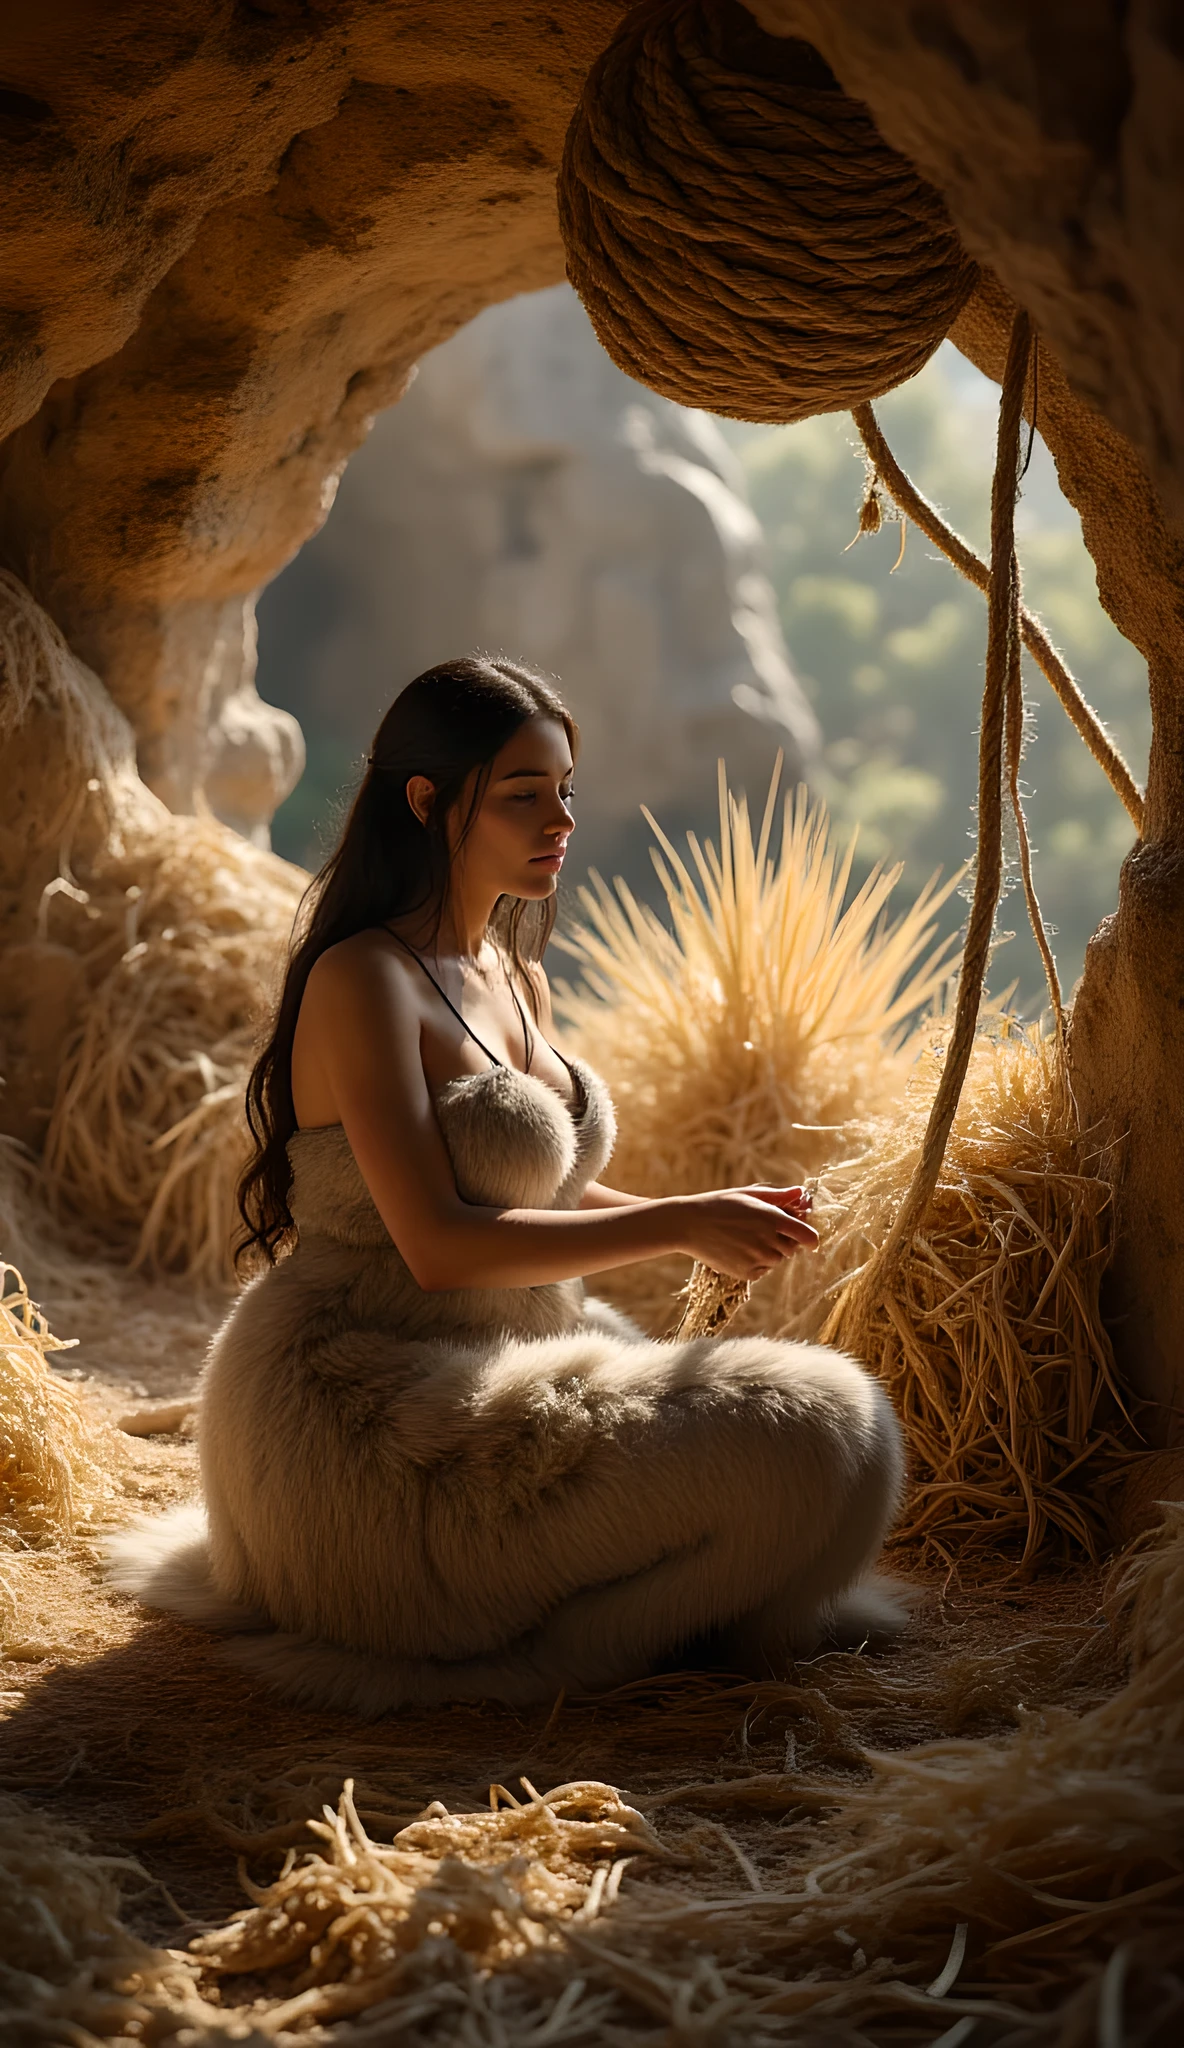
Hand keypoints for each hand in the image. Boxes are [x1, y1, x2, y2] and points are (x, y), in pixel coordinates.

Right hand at [674, 1185, 818, 1282]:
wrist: (689, 1225)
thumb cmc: (719, 1205)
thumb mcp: (748, 1195)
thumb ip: (778, 1197)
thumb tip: (802, 1193)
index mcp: (772, 1218)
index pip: (807, 1236)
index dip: (810, 1238)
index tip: (808, 1240)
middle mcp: (768, 1240)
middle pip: (791, 1249)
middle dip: (783, 1241)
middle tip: (761, 1231)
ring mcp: (757, 1258)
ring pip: (776, 1260)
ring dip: (769, 1252)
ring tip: (745, 1238)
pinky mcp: (746, 1273)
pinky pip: (762, 1271)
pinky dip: (756, 1264)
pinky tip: (739, 1250)